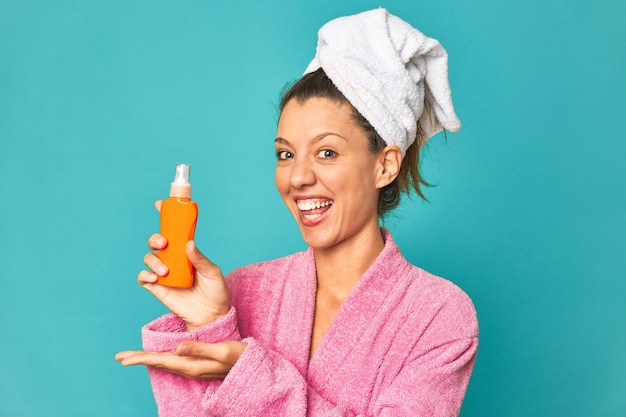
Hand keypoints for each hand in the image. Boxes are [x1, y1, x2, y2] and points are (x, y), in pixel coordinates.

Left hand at [115, 341, 246, 379]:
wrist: (252, 367)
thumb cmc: (240, 357)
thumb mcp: (221, 350)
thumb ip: (199, 349)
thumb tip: (177, 347)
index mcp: (192, 365)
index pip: (161, 361)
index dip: (141, 359)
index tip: (123, 358)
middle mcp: (190, 369)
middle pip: (159, 364)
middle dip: (139, 359)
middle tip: (120, 357)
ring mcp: (194, 369)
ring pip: (165, 364)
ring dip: (148, 360)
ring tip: (133, 357)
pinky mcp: (197, 366)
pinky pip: (173, 363)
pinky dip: (161, 359)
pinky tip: (159, 358)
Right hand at [140, 201, 229, 329]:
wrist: (211, 316)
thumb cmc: (215, 292)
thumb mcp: (212, 273)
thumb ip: (200, 259)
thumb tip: (188, 243)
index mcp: (186, 251)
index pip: (174, 230)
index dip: (166, 216)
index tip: (160, 204)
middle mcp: (173, 259)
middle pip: (156, 242)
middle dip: (156, 239)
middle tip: (164, 244)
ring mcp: (164, 273)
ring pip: (149, 258)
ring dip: (153, 261)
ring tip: (165, 271)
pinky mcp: (158, 288)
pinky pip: (143, 278)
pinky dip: (145, 275)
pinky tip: (155, 278)